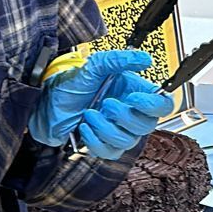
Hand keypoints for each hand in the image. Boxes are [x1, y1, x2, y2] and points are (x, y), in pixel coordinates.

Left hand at [28, 47, 172, 156]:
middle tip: (105, 103)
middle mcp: (131, 114)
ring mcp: (119, 132)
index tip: (132, 99)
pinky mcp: (105, 146)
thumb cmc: (72, 85)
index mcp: (136, 93)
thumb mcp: (94, 66)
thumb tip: (145, 59)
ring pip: (127, 141)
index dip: (153, 105)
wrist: (48, 105)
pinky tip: (84, 127)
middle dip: (123, 116)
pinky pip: (110, 152)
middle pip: (147, 125)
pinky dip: (95, 140)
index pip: (163, 105)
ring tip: (89, 114)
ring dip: (105, 128)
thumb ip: (119, 59)